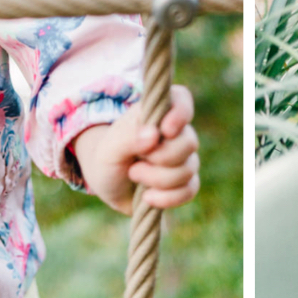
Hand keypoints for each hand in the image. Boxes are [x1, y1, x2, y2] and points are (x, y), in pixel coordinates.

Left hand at [71, 84, 197, 212]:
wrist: (108, 185)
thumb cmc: (108, 157)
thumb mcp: (109, 148)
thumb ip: (128, 137)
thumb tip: (154, 134)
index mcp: (157, 113)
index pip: (182, 99)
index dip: (180, 113)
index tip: (165, 130)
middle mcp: (176, 133)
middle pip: (189, 142)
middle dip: (161, 159)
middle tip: (135, 163)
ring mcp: (183, 158)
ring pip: (188, 170)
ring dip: (158, 180)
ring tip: (135, 175)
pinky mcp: (185, 183)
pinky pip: (190, 190)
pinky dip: (167, 198)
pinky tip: (147, 197)